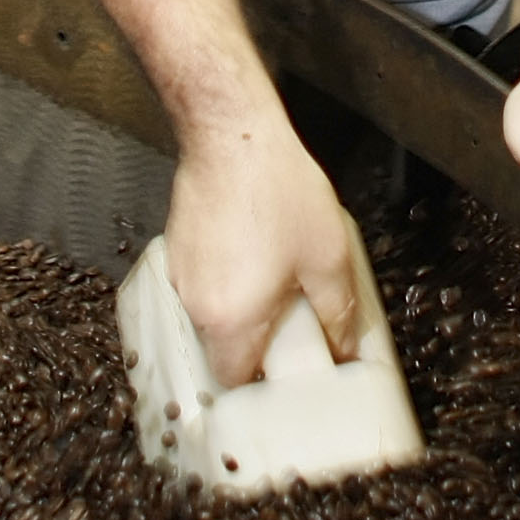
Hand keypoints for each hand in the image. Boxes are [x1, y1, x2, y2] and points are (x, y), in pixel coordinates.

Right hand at [164, 114, 365, 385]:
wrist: (233, 134)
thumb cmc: (276, 188)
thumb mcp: (327, 256)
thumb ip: (337, 312)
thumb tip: (343, 345)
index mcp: (231, 319)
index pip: (233, 381)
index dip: (258, 385)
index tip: (283, 375)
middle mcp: (196, 304)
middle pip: (220, 348)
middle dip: (253, 343)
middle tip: (286, 325)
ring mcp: (181, 275)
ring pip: (210, 313)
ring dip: (239, 308)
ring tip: (273, 279)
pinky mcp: (177, 247)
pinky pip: (202, 282)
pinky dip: (225, 279)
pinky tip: (252, 251)